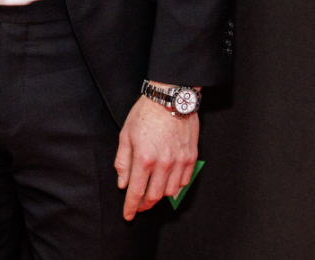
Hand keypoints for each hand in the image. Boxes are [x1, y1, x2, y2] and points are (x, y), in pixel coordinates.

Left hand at [114, 92, 198, 219]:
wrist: (170, 97)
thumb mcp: (125, 135)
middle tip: (138, 206)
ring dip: (159, 196)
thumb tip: (123, 183)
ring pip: (170, 192)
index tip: (127, 216)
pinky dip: (175, 187)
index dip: (131, 207)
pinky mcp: (191, 157)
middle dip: (144, 205)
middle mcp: (164, 164)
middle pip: (154, 196)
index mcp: (144, 159)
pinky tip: (167, 184)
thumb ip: (123, 162)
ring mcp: (180, 162)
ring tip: (152, 193)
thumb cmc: (145, 113)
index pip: (136, 192)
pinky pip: (184, 182)